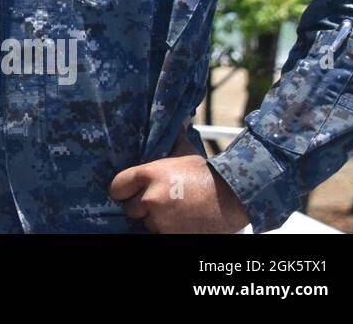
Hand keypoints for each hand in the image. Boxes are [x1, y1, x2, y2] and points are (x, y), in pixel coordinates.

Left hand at [108, 126, 249, 232]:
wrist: (235, 197)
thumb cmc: (207, 174)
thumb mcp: (186, 151)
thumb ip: (173, 137)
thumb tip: (177, 117)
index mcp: (149, 174)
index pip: (117, 187)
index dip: (123, 190)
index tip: (131, 191)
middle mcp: (151, 197)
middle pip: (130, 208)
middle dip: (142, 206)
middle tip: (160, 202)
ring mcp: (161, 219)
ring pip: (146, 223)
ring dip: (157, 220)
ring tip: (176, 210)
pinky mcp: (171, 235)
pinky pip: (159, 233)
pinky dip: (167, 230)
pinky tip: (181, 221)